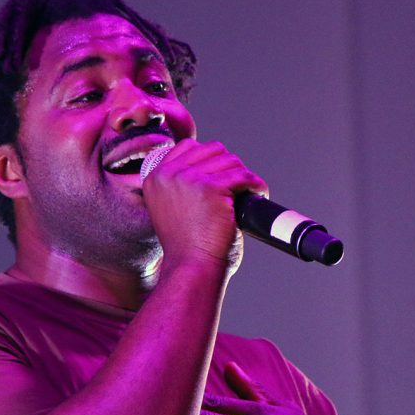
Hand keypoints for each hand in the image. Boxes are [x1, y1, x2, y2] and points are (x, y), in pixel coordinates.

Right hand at [142, 139, 266, 271]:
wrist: (191, 267)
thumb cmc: (185, 246)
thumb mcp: (171, 208)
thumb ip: (180, 186)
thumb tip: (212, 164)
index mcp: (155, 178)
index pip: (187, 147)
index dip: (209, 157)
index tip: (221, 174)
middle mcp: (168, 175)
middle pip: (211, 150)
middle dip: (228, 165)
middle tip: (238, 185)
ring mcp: (189, 179)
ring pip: (229, 160)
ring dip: (243, 175)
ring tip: (249, 191)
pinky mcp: (211, 188)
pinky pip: (243, 176)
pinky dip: (255, 184)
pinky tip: (259, 193)